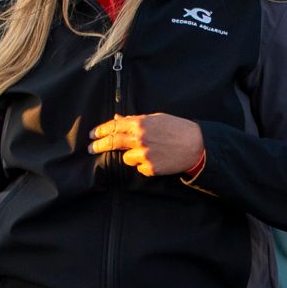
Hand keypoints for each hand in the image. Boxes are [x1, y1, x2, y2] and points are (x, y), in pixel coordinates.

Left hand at [88, 112, 205, 177]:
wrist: (195, 145)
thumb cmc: (177, 129)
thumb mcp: (156, 119)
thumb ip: (135, 120)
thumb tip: (118, 119)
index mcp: (140, 123)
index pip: (114, 126)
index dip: (101, 130)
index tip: (93, 135)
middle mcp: (140, 139)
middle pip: (112, 142)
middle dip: (99, 145)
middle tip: (91, 148)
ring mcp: (144, 155)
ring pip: (126, 158)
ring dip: (131, 156)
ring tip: (148, 152)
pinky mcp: (149, 168)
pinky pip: (139, 167)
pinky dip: (144, 164)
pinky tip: (157, 158)